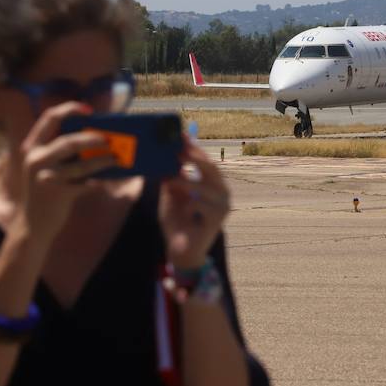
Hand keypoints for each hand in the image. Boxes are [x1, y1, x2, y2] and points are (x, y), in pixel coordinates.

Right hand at [5, 103, 114, 243]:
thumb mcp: (46, 166)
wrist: (33, 224)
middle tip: (109, 138)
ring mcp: (46, 177)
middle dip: (93, 138)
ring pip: (81, 165)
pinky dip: (97, 181)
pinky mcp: (58, 194)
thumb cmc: (46, 190)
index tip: (90, 110)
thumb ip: (62, 152)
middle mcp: (35, 159)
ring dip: (103, 160)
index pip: (49, 118)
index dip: (70, 109)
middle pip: (69, 142)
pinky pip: (86, 184)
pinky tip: (105, 180)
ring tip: (117, 158)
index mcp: (32, 147)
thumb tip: (97, 137)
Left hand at [160, 139, 231, 269]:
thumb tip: (163, 154)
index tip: (180, 135)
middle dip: (194, 157)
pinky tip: (185, 212)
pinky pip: (200, 204)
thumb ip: (171, 176)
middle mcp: (222, 192)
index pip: (205, 160)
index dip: (193, 148)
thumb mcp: (171, 194)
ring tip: (170, 179)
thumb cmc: (177, 220)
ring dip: (185, 181)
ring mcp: (222, 206)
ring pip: (205, 186)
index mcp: (213, 184)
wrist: (181, 250)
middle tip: (177, 149)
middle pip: (211, 168)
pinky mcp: (218, 220)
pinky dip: (188, 204)